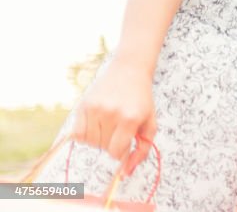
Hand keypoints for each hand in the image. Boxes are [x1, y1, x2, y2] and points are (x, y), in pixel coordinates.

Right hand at [70, 58, 156, 174]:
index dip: (121, 152)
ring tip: (109, 125)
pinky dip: (85, 135)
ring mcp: (95, 108)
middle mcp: (111, 113)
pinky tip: (96, 124)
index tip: (125, 143)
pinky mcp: (83, 105)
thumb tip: (126, 173)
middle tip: (119, 129)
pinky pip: (77, 134)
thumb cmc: (141, 100)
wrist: (129, 71)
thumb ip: (142, 150)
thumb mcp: (150, 123)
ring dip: (99, 139)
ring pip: (90, 143)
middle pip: (104, 147)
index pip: (117, 151)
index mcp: (130, 118)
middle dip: (112, 143)